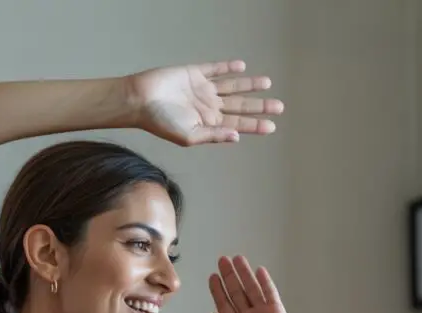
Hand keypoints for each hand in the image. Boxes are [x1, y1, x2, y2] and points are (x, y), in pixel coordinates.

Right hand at [126, 61, 283, 146]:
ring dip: (249, 85)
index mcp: (208, 124)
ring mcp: (203, 90)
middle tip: (279, 106)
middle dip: (259, 106)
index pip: (237, 125)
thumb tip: (237, 137)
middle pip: (239, 106)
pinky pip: (215, 70)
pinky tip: (241, 67)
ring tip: (267, 84)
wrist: (141, 100)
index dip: (255, 125)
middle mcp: (209, 107)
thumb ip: (213, 135)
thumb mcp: (189, 135)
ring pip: (232, 87)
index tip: (272, 126)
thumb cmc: (161, 122)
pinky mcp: (195, 74)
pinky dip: (227, 68)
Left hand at [208, 256, 297, 312]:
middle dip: (229, 276)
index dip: (218, 290)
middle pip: (236, 292)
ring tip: (236, 258)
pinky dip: (264, 282)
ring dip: (244, 274)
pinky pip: (269, 293)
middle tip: (222, 260)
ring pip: (251, 289)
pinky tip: (258, 270)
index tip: (212, 276)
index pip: (224, 304)